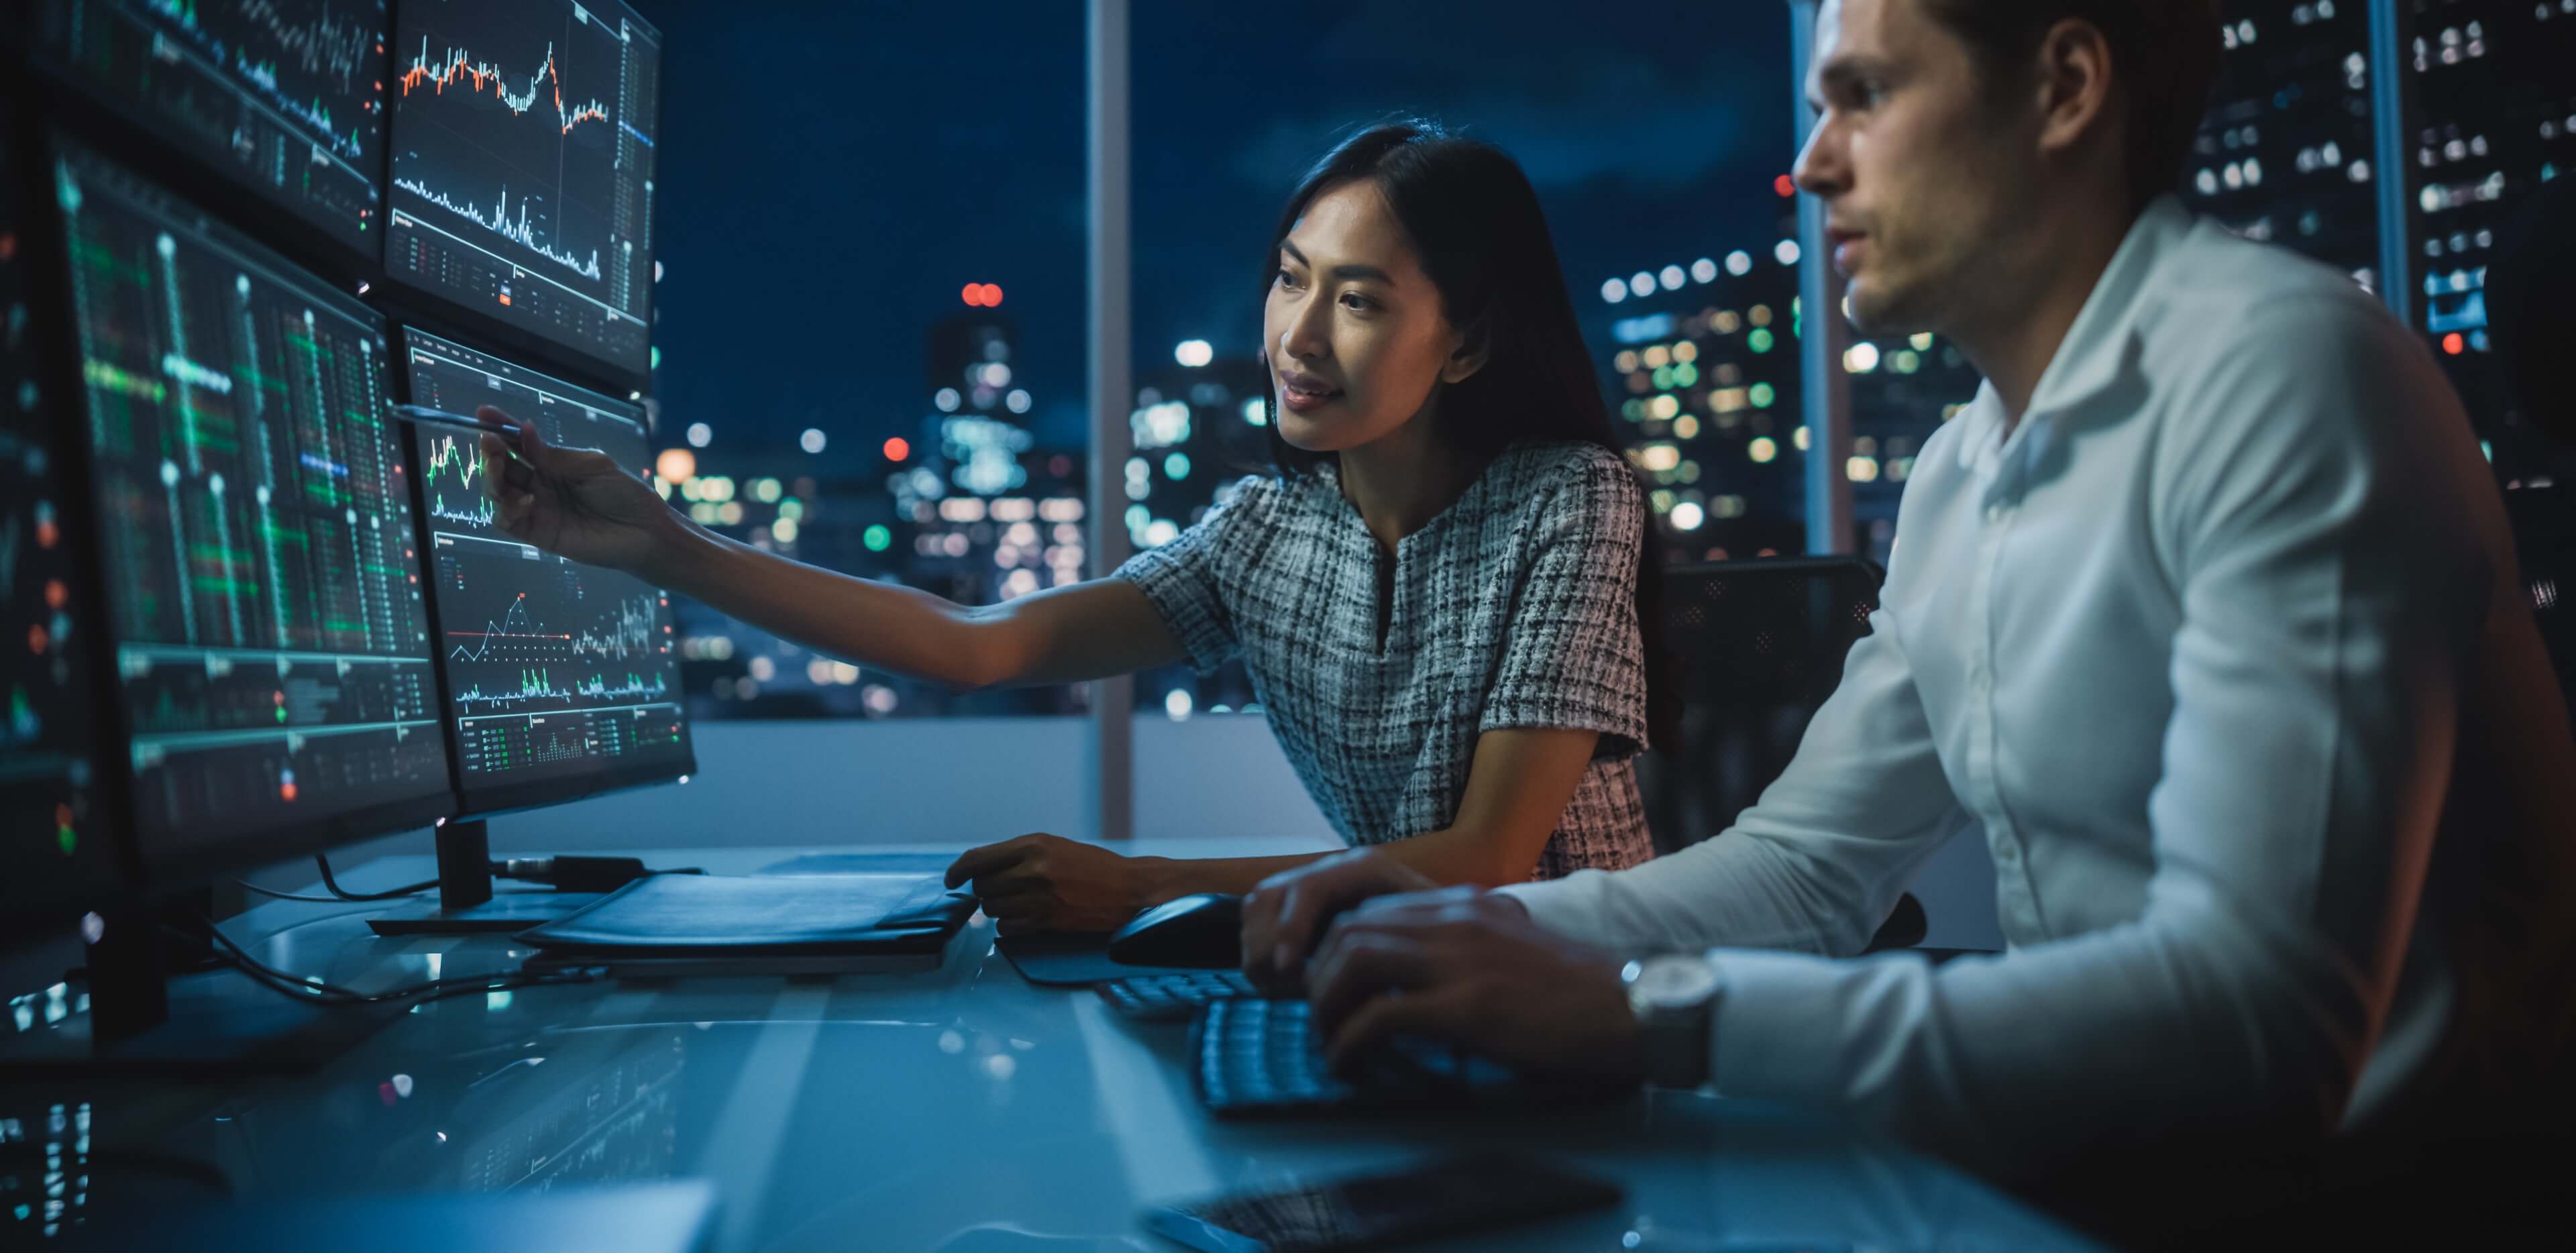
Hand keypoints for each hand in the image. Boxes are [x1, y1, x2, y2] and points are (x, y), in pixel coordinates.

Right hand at [479, 405, 681, 573]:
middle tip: (490, 441)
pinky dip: (507, 509)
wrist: (646, 531)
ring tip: (500, 467)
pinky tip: (525, 499)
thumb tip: (523, 430)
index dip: (500, 428)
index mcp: (553, 464)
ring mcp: (537, 509)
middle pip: (501, 467)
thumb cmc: (627, 494)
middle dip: (491, 452)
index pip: (519, 444)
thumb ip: (554, 456)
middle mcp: (540, 485)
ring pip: (497, 493)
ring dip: (491, 478)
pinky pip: (507, 521)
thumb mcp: (593, 465)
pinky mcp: (539, 533)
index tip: (483, 412)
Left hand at [944, 834, 1155, 934]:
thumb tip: (981, 868)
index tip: (950, 880)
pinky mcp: (1049, 920)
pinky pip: (1008, 928)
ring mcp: (1041, 896)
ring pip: (993, 908)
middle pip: (983, 886)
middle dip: (985, 891)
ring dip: (998, 910)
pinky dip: (1010, 926)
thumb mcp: (1055, 847)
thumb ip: (1020, 855)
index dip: (957, 871)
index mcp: (1034, 844)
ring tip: (1019, 905)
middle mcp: (1034, 868)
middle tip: (1000, 893)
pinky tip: (1025, 919)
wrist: (1130, 888)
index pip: (978, 858)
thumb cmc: (1094, 866)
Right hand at [1238, 849, 1437, 992]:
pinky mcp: (1299, 909)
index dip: (1291, 929)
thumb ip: (1396, 949)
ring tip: (1281, 986)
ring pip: (1257, 907)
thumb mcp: (1432, 942)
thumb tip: (1362, 986)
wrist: (1454, 936)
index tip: (1290, 972)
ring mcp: (1312, 887)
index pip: (1309, 889)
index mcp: (1364, 870)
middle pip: (1269, 895)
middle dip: (1266, 944)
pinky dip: (1259, 952)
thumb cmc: (1446, 943)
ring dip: (1258, 950)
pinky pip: (1256, 921)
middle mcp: (1332, 871)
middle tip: (1281, 987)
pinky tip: (1283, 981)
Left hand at [1306, 888, 1642, 1086]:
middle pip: (1351, 931)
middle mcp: (1455, 920)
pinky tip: (1349, 1066)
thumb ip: (1467, 950)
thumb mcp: (1514, 949)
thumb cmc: (1580, 995)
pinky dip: (1350, 1042)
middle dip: (1321, 976)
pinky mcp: (1465, 1007)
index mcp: (1466, 906)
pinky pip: (1379, 1017)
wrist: (1634, 1009)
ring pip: (1354, 963)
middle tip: (1321, 1016)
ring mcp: (1459, 961)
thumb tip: (1421, 982)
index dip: (1339, 949)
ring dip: (1327, 1006)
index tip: (1334, 987)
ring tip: (1330, 1041)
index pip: (1373, 909)